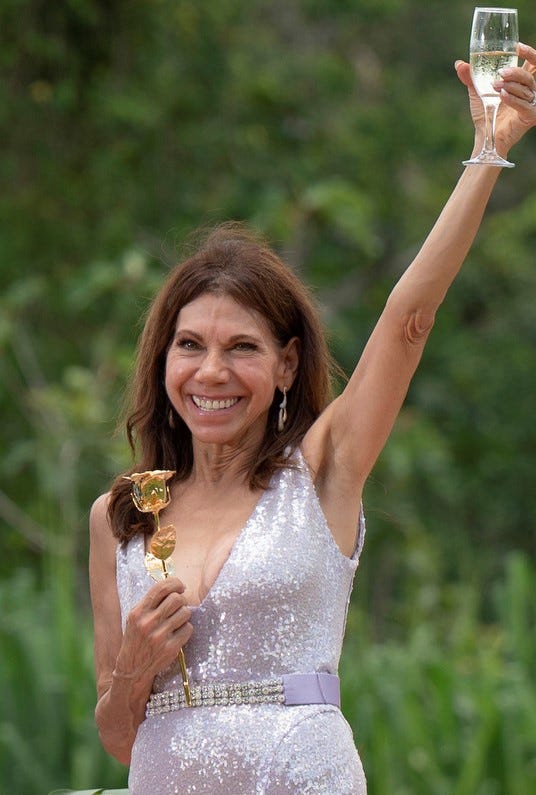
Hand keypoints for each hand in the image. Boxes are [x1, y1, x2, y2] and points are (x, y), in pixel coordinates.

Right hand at [114, 578, 192, 681]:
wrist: (132, 669)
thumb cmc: (136, 639)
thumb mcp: (135, 618)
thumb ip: (150, 603)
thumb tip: (173, 586)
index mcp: (138, 612)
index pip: (160, 588)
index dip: (175, 583)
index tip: (180, 586)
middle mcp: (148, 623)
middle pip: (177, 598)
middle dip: (181, 600)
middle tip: (179, 605)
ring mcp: (160, 636)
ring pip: (185, 612)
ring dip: (184, 614)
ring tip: (177, 620)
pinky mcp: (171, 648)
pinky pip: (188, 628)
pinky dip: (186, 629)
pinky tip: (177, 633)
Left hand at [455, 42, 535, 156]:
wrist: (485, 134)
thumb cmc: (485, 112)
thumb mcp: (477, 91)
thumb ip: (470, 76)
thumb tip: (459, 64)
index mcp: (521, 81)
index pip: (533, 61)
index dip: (528, 52)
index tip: (516, 47)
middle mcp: (530, 90)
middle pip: (534, 71)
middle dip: (518, 70)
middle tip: (501, 72)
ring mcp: (532, 103)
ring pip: (527, 87)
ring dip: (510, 85)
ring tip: (494, 87)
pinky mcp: (531, 116)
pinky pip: (524, 104)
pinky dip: (513, 99)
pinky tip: (502, 96)